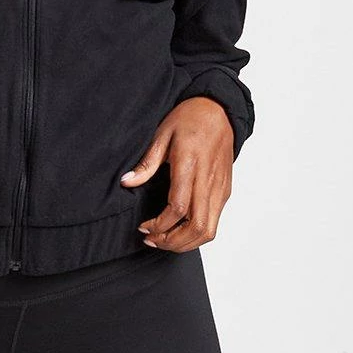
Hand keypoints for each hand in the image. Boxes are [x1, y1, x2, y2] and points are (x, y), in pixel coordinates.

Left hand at [120, 96, 233, 251]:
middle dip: (172, 241)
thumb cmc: (190, 119)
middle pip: (197, 227)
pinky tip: (179, 230)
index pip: (178, 208)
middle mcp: (208, 180)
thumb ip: (147, 162)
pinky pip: (214, 222)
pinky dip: (196, 234)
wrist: (220, 110)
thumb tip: (127, 182)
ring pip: (209, 230)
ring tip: (164, 240)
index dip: (160, 225)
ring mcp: (220, 188)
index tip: (143, 227)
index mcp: (190, 165)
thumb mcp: (162, 134)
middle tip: (152, 240)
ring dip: (185, 243)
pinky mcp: (225, 191)